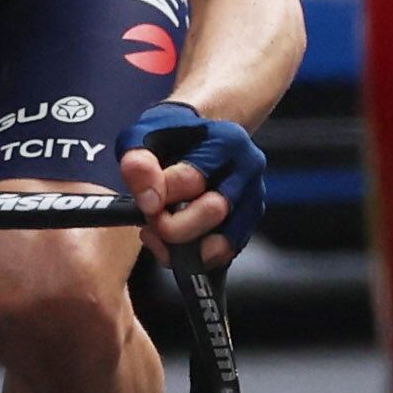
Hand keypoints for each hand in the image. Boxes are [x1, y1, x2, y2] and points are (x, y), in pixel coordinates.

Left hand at [123, 100, 267, 271]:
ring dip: (183, 247)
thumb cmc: (170, 135)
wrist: (197, 136)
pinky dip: (194, 257)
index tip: (143, 201)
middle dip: (173, 224)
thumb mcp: (144, 135)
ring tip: (159, 233)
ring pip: (222, 241)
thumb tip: (149, 197)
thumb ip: (140, 162)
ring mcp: (252, 198)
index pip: (190, 180)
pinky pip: (223, 254)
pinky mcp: (248, 223)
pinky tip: (173, 245)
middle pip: (214, 211)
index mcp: (226, 141)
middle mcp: (248, 169)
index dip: (157, 196)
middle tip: (153, 217)